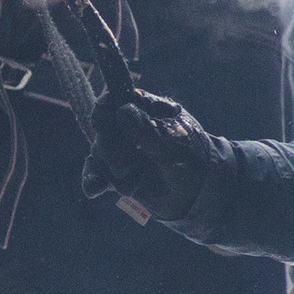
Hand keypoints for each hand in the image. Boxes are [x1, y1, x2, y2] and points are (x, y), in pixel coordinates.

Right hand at [80, 90, 227, 226]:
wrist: (200, 196)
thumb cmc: (193, 163)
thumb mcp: (174, 145)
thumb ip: (147, 130)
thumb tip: (121, 110)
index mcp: (149, 110)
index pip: (117, 97)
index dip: (108, 107)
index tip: (109, 121)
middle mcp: (132, 127)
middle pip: (103, 126)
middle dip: (111, 147)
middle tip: (126, 165)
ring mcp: (124, 150)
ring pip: (100, 151)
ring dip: (113, 169)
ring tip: (133, 183)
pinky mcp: (118, 173)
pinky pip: (96, 173)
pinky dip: (93, 180)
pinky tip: (94, 189)